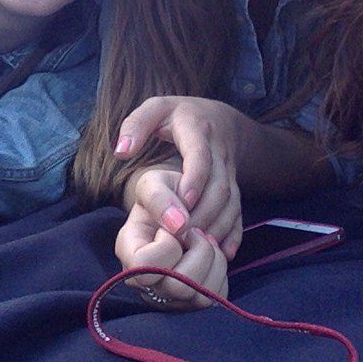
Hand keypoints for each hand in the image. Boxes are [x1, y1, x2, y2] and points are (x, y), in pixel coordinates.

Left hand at [115, 97, 243, 257]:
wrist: (220, 118)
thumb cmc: (178, 115)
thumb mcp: (156, 108)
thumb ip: (136, 125)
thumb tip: (122, 150)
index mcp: (197, 131)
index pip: (200, 156)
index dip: (194, 178)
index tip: (183, 201)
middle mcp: (218, 152)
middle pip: (219, 185)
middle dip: (203, 212)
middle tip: (182, 234)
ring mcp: (230, 171)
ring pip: (231, 202)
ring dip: (217, 225)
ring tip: (195, 246)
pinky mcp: (235, 187)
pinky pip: (240, 211)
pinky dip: (235, 233)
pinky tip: (224, 253)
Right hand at [115, 196, 228, 310]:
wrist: (177, 208)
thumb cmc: (164, 195)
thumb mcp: (154, 182)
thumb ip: (159, 197)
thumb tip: (179, 224)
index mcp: (127, 252)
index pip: (144, 265)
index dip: (167, 246)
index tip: (172, 229)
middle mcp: (144, 282)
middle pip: (177, 287)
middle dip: (198, 252)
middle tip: (196, 233)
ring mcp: (168, 296)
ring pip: (199, 297)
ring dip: (213, 260)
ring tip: (204, 240)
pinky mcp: (192, 300)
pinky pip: (216, 296)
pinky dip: (221, 271)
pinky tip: (211, 254)